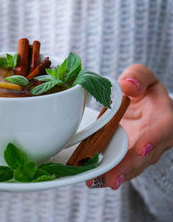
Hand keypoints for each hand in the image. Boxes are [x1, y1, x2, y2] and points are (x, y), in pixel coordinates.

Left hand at [86, 64, 172, 188]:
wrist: (141, 107)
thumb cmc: (143, 91)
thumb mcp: (143, 77)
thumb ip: (137, 76)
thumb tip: (127, 85)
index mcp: (164, 119)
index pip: (163, 130)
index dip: (153, 139)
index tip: (142, 149)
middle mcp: (156, 140)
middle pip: (145, 157)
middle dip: (128, 167)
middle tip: (112, 178)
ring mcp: (141, 152)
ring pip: (131, 167)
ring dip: (114, 175)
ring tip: (97, 181)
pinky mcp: (126, 158)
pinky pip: (119, 168)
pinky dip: (105, 174)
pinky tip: (92, 180)